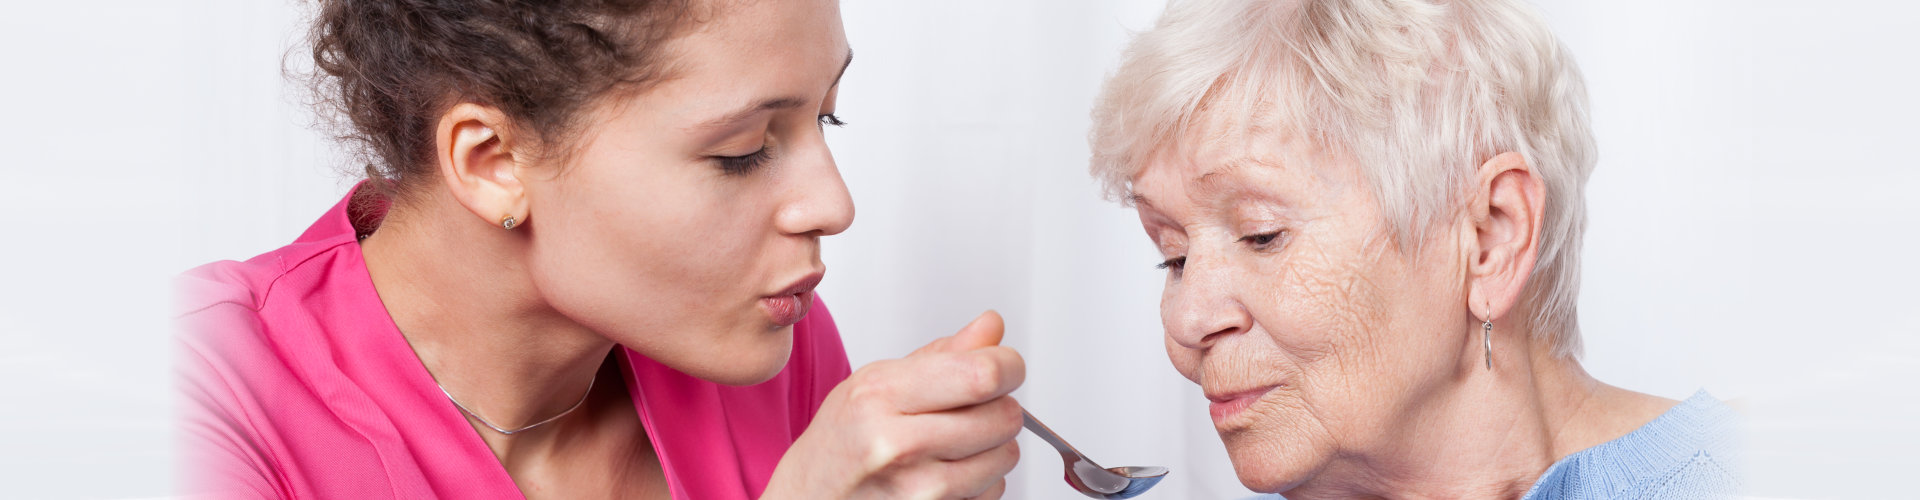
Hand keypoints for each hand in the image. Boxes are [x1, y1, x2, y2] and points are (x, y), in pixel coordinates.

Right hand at [763, 311, 1024, 498]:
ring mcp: (916, 490)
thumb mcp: (876, 382)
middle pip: (1003, 416)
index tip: (1006, 365)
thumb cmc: (841, 441)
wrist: (808, 499)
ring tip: (958, 442)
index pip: (982, 375)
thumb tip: (991, 328)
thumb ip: (942, 355)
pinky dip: (983, 480)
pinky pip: (993, 491)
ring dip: (995, 446)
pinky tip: (949, 472)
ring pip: (1005, 456)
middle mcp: (897, 444)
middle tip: (978, 407)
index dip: (1009, 365)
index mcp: (881, 396)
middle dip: (1002, 406)